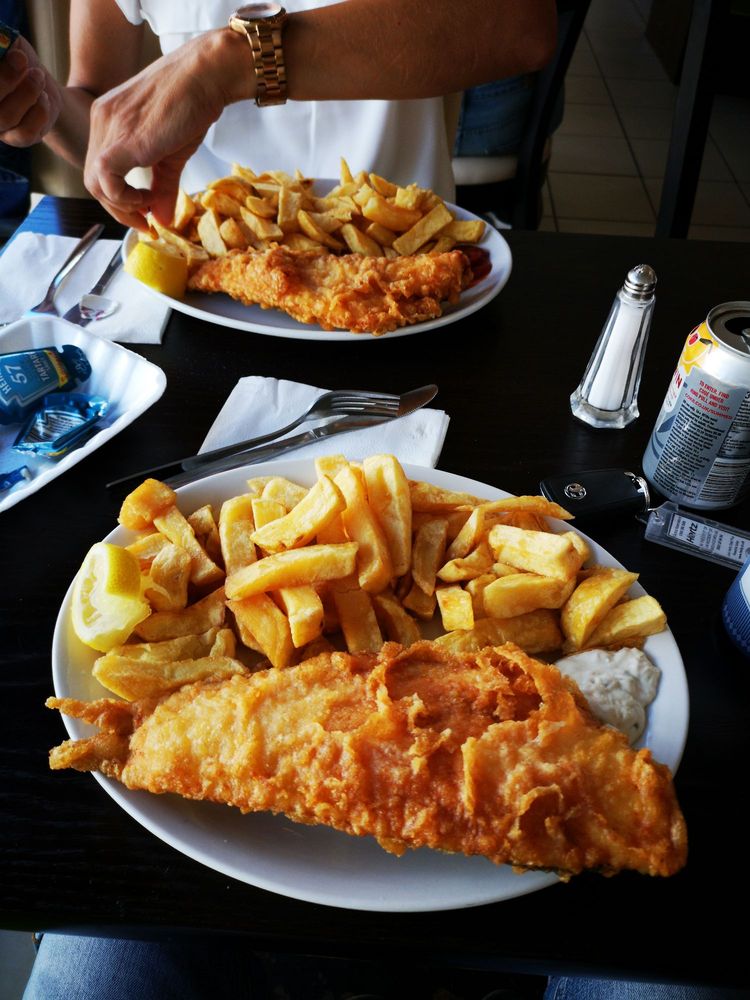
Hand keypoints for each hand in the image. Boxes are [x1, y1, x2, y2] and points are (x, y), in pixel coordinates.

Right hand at [0, 36, 61, 145]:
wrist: (41, 82)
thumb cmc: (17, 57)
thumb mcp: (8, 42)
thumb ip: (2, 42)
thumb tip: (1, 39)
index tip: (13, 54)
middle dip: (4, 78)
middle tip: (21, 59)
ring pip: (5, 117)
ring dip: (27, 92)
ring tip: (38, 75)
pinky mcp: (17, 138)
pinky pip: (25, 132)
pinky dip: (39, 112)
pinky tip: (44, 98)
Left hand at [84, 29, 249, 229]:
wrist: (204, 75)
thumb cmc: (192, 103)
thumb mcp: (173, 153)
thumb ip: (164, 188)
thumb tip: (164, 221)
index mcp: (109, 118)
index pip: (99, 168)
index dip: (118, 198)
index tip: (144, 212)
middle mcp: (102, 121)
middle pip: (93, 180)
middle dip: (119, 209)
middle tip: (145, 221)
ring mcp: (109, 128)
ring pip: (95, 184)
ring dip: (121, 208)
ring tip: (148, 210)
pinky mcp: (124, 140)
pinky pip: (105, 180)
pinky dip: (123, 199)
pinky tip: (147, 199)